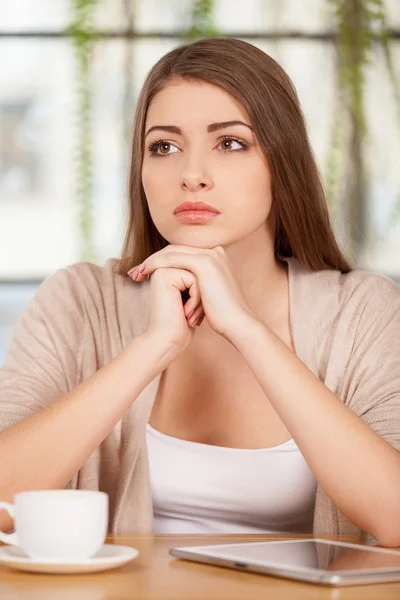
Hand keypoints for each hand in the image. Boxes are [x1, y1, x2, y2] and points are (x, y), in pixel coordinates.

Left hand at [127, 245, 257, 341]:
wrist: (237, 323)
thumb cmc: (222, 316)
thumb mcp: (207, 295)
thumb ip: (196, 285)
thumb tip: (180, 288)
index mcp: (216, 257)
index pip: (182, 253)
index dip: (162, 262)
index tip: (145, 273)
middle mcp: (214, 252)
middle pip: (175, 250)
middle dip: (153, 260)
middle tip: (135, 272)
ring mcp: (210, 255)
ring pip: (171, 252)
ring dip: (151, 262)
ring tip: (136, 274)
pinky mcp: (204, 262)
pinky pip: (173, 259)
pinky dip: (156, 264)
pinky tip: (145, 272)